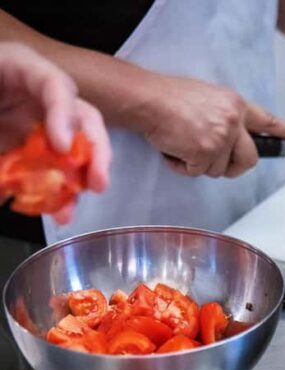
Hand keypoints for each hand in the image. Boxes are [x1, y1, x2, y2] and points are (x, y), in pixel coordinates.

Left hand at [0, 43, 110, 223]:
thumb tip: (16, 159)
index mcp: (16, 68)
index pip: (54, 84)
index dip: (64, 114)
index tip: (63, 147)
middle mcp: (34, 96)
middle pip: (82, 116)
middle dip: (94, 150)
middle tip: (95, 182)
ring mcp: (33, 124)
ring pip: (75, 148)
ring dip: (79, 179)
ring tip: (72, 206)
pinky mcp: (26, 151)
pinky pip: (49, 171)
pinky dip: (55, 193)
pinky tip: (55, 212)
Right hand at [141, 75, 284, 177]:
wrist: (146, 99)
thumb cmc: (169, 98)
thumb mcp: (208, 98)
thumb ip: (226, 117)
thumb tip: (232, 138)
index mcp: (236, 105)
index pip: (268, 121)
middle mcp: (234, 120)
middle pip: (249, 160)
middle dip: (233, 167)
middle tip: (212, 160)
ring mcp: (221, 137)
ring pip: (220, 170)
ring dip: (200, 164)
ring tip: (182, 143)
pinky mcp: (206, 152)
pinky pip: (198, 173)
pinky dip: (182, 166)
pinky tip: (173, 148)